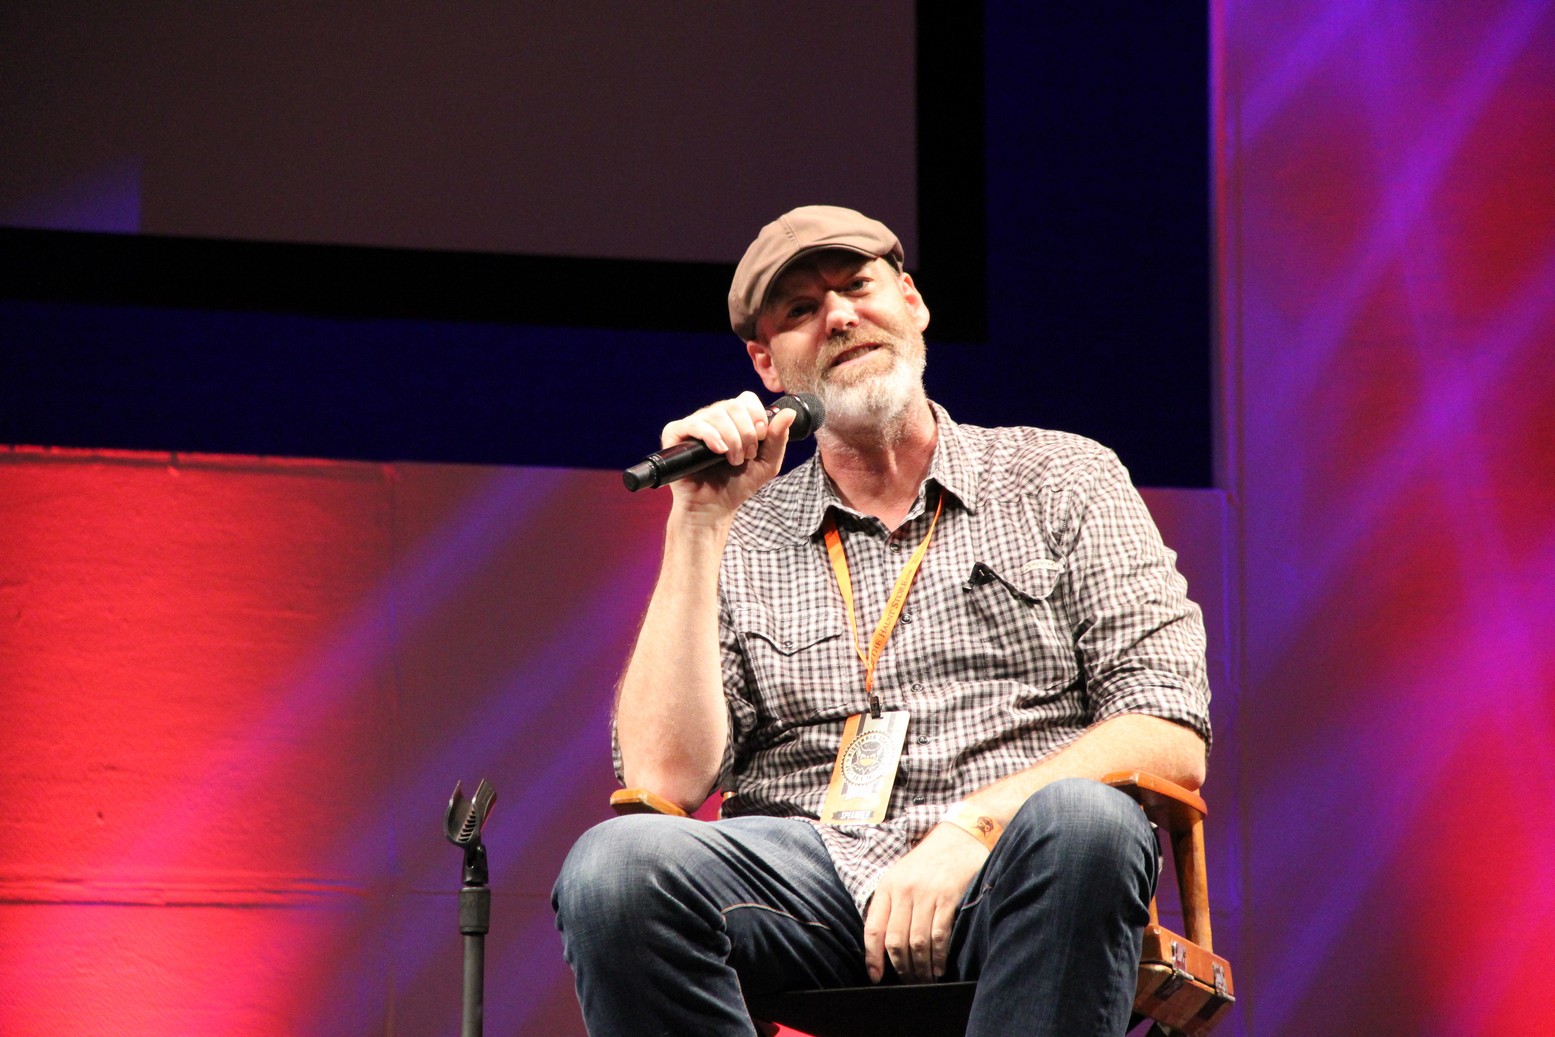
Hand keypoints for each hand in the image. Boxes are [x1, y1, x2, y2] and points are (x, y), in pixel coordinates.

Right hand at [660, 391, 794, 515]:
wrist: (715, 508)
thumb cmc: (738, 484)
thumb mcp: (767, 462)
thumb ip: (778, 438)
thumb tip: (790, 412)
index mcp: (734, 418)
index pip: (746, 398)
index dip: (757, 416)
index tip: (760, 439)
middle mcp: (713, 417)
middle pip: (733, 405)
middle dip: (746, 433)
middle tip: (746, 456)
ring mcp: (694, 424)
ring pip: (716, 414)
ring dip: (732, 439)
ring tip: (733, 460)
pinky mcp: (676, 435)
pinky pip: (694, 423)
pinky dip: (711, 436)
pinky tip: (719, 451)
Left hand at [863, 823, 987, 983]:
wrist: (961, 835)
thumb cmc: (930, 860)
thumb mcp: (902, 874)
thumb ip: (892, 903)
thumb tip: (884, 943)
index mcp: (888, 886)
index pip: (873, 928)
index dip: (872, 957)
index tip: (875, 976)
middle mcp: (904, 890)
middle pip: (895, 940)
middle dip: (901, 968)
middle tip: (909, 981)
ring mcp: (926, 893)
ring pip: (917, 942)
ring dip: (920, 967)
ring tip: (925, 978)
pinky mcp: (948, 897)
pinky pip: (939, 935)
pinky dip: (938, 957)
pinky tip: (940, 967)